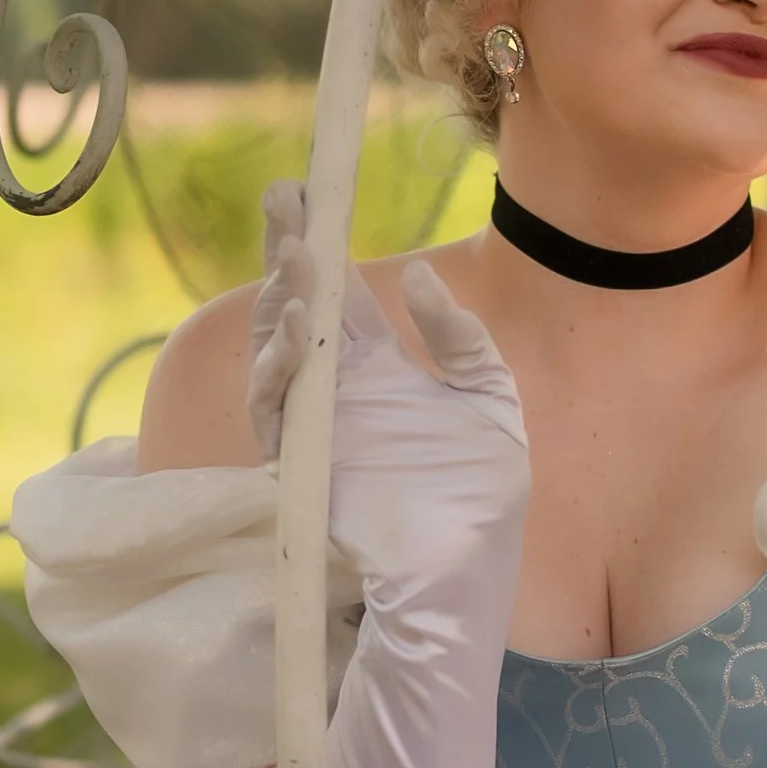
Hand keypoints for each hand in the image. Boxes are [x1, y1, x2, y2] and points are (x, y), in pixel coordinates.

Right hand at [250, 181, 527, 603]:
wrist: (463, 576)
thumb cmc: (479, 500)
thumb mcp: (490, 402)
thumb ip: (462, 340)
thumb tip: (423, 276)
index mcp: (377, 367)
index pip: (336, 292)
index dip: (315, 242)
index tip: (303, 191)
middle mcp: (337, 388)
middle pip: (295, 307)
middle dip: (285, 254)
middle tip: (284, 204)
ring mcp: (316, 424)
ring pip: (277, 350)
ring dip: (282, 302)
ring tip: (296, 259)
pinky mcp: (303, 463)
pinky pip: (276, 409)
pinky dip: (280, 369)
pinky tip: (297, 331)